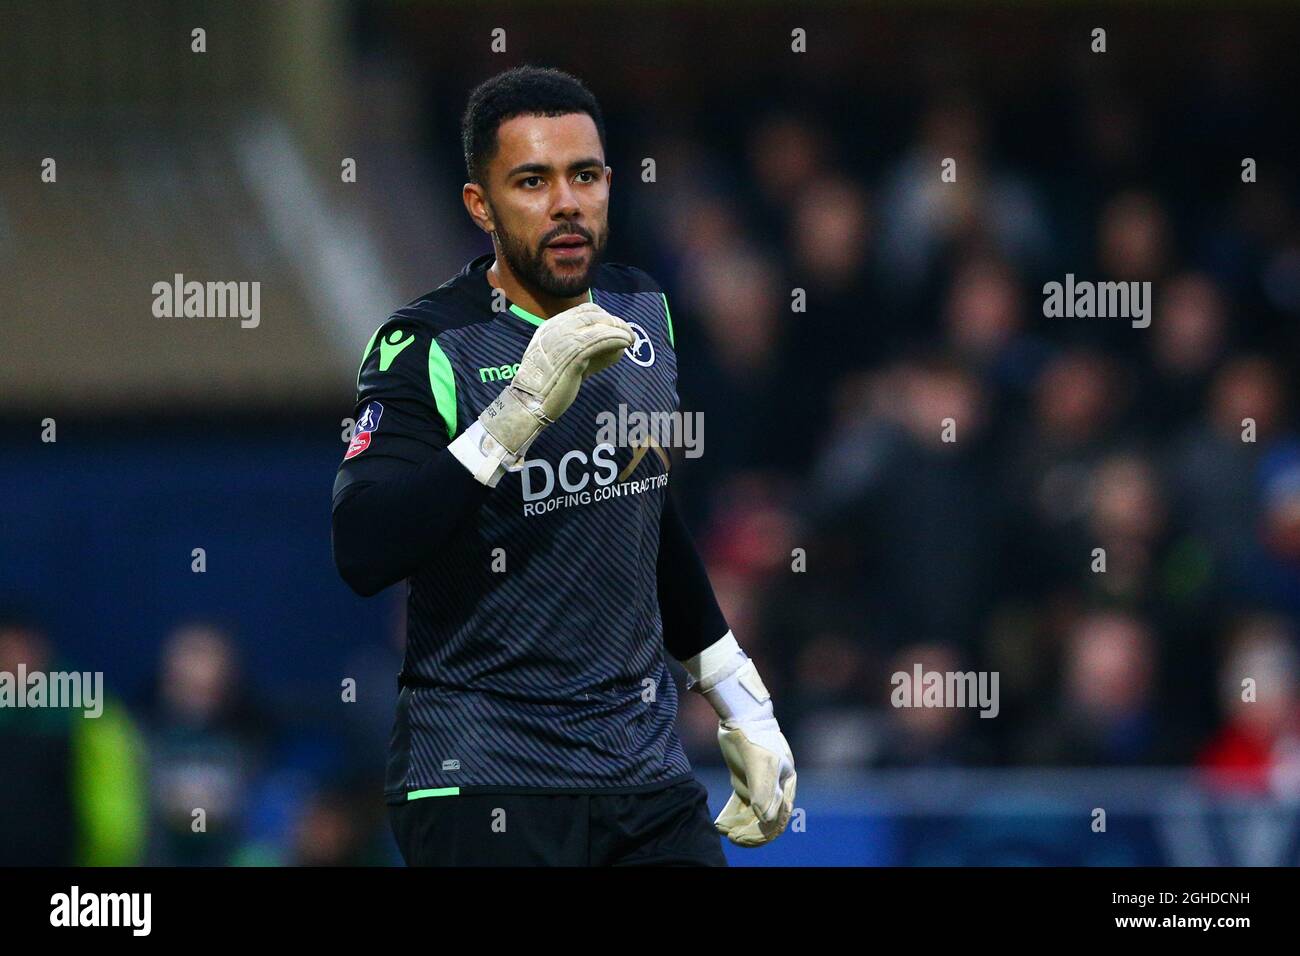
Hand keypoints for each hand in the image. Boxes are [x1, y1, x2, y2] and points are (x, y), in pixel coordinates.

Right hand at [480, 301, 632, 458]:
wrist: (530, 403)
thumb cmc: (549, 387)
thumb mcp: (563, 361)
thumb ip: (585, 351)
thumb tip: (615, 348)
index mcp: (550, 327)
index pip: (584, 310)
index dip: (604, 316)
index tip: (616, 326)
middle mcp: (556, 329)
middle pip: (594, 314)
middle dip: (614, 321)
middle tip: (628, 333)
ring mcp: (563, 340)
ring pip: (599, 325)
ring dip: (620, 329)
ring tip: (630, 339)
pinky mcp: (573, 355)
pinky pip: (600, 340)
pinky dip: (616, 339)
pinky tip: (625, 344)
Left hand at [714, 711, 796, 845]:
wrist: (740, 717)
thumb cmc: (754, 738)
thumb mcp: (760, 763)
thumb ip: (764, 790)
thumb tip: (765, 819)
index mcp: (786, 785)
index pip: (779, 818)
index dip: (763, 832)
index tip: (743, 837)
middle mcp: (776, 787)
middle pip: (767, 818)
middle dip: (751, 832)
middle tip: (733, 837)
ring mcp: (760, 784)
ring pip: (753, 813)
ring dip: (740, 825)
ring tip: (724, 830)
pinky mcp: (745, 780)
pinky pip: (741, 804)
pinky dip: (733, 815)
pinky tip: (721, 822)